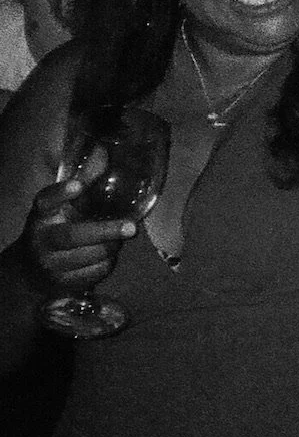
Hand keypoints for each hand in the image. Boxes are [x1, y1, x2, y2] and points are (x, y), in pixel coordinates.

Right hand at [21, 152, 136, 294]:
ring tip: (120, 236)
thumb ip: (82, 183)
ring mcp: (50, 265)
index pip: (45, 201)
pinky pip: (96, 273)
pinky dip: (109, 263)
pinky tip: (107, 254)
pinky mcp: (63, 284)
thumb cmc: (54, 228)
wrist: (29, 270)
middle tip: (132, 227)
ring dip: (112, 246)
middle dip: (104, 231)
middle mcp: (41, 240)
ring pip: (90, 257)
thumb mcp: (61, 206)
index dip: (61, 193)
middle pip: (71, 237)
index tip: (78, 186)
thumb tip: (105, 152)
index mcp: (41, 215)